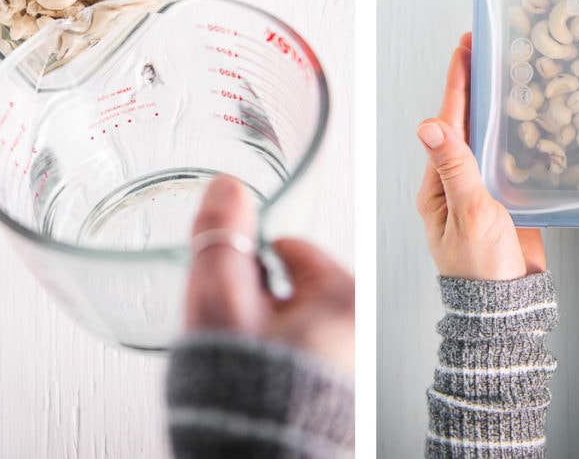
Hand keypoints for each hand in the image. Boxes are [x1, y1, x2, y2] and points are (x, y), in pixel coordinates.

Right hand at [184, 177, 353, 373]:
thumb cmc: (245, 390)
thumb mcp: (220, 299)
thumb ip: (220, 236)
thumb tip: (226, 187)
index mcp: (345, 299)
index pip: (293, 249)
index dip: (249, 259)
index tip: (231, 277)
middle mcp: (358, 330)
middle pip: (295, 286)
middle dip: (259, 297)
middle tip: (233, 323)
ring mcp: (351, 363)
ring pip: (297, 322)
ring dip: (267, 329)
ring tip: (242, 352)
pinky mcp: (339, 393)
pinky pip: (304, 354)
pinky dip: (279, 356)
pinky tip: (255, 374)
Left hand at [415, 32, 545, 280]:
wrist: (504, 308)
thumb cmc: (480, 269)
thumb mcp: (468, 214)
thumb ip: (455, 169)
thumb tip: (429, 124)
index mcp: (437, 182)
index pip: (447, 119)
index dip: (458, 80)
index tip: (465, 45)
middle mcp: (455, 180)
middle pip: (465, 121)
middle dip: (475, 83)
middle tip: (488, 47)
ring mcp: (478, 189)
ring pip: (486, 137)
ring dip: (495, 105)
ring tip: (509, 71)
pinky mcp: (503, 200)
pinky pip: (506, 159)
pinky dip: (515, 135)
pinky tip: (528, 119)